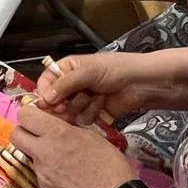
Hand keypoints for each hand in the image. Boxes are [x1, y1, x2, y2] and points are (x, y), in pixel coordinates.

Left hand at [12, 104, 133, 187]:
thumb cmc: (109, 162)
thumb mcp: (91, 135)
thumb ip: (67, 128)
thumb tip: (56, 126)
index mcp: (56, 133)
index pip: (24, 115)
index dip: (29, 114)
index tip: (38, 117)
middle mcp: (43, 152)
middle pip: (15, 135)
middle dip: (24, 132)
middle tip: (38, 134)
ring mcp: (41, 172)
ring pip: (30, 156)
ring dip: (40, 154)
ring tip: (62, 159)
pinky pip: (40, 175)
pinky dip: (49, 172)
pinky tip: (66, 176)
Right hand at [37, 48, 187, 122]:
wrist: (143, 84)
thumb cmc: (116, 70)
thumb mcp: (89, 72)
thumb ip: (65, 84)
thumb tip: (44, 99)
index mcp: (68, 68)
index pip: (46, 81)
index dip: (44, 93)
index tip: (47, 103)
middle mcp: (72, 84)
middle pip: (54, 100)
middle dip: (64, 104)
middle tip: (72, 104)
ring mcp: (83, 99)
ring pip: (68, 112)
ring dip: (81, 107)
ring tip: (97, 97)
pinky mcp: (93, 113)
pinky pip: (82, 119)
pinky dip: (92, 114)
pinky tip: (103, 105)